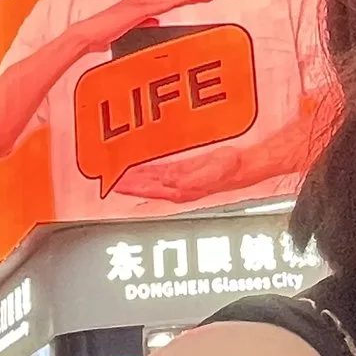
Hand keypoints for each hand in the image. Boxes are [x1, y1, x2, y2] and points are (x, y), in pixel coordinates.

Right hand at [70, 0, 215, 60]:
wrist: (88, 35)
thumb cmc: (103, 34)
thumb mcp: (128, 29)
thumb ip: (142, 24)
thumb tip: (156, 21)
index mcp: (138, 4)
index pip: (166, 2)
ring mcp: (140, 2)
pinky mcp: (138, 9)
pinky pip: (164, 4)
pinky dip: (178, 1)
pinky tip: (190, 0)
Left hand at [111, 149, 236, 207]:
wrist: (244, 167)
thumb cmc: (231, 170)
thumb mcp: (211, 171)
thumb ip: (187, 177)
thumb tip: (167, 180)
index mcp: (182, 189)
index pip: (150, 189)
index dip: (133, 187)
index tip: (115, 184)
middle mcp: (179, 188)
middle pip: (148, 187)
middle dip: (129, 185)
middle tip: (110, 181)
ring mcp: (183, 181)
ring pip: (153, 182)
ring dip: (137, 180)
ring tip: (120, 176)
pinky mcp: (187, 172)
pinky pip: (162, 173)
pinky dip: (149, 173)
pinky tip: (143, 170)